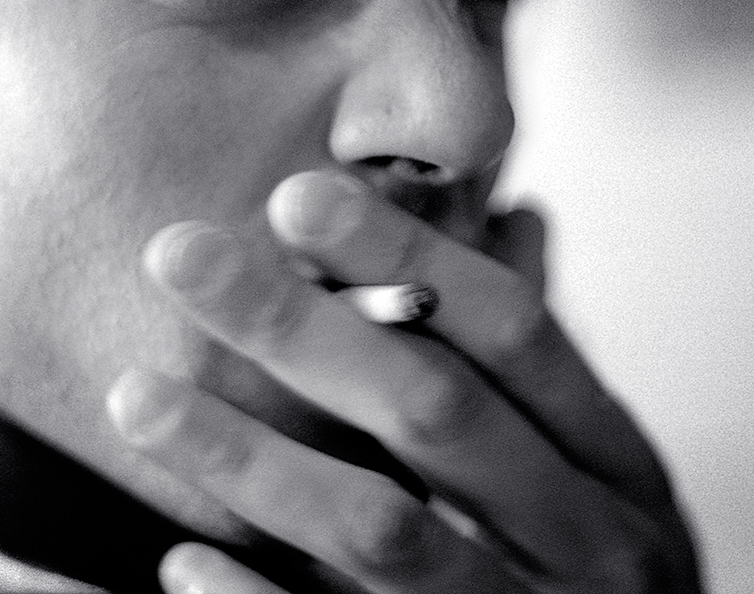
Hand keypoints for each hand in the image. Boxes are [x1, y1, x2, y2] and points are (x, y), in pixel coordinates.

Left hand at [110, 170, 700, 592]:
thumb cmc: (593, 571)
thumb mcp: (597, 473)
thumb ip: (535, 367)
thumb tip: (515, 213)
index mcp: (614, 464)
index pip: (513, 331)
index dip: (407, 255)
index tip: (295, 197)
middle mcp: (586, 540)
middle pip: (434, 410)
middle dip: (301, 325)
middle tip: (183, 254)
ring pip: (382, 528)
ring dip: (252, 458)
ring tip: (139, 397)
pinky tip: (179, 557)